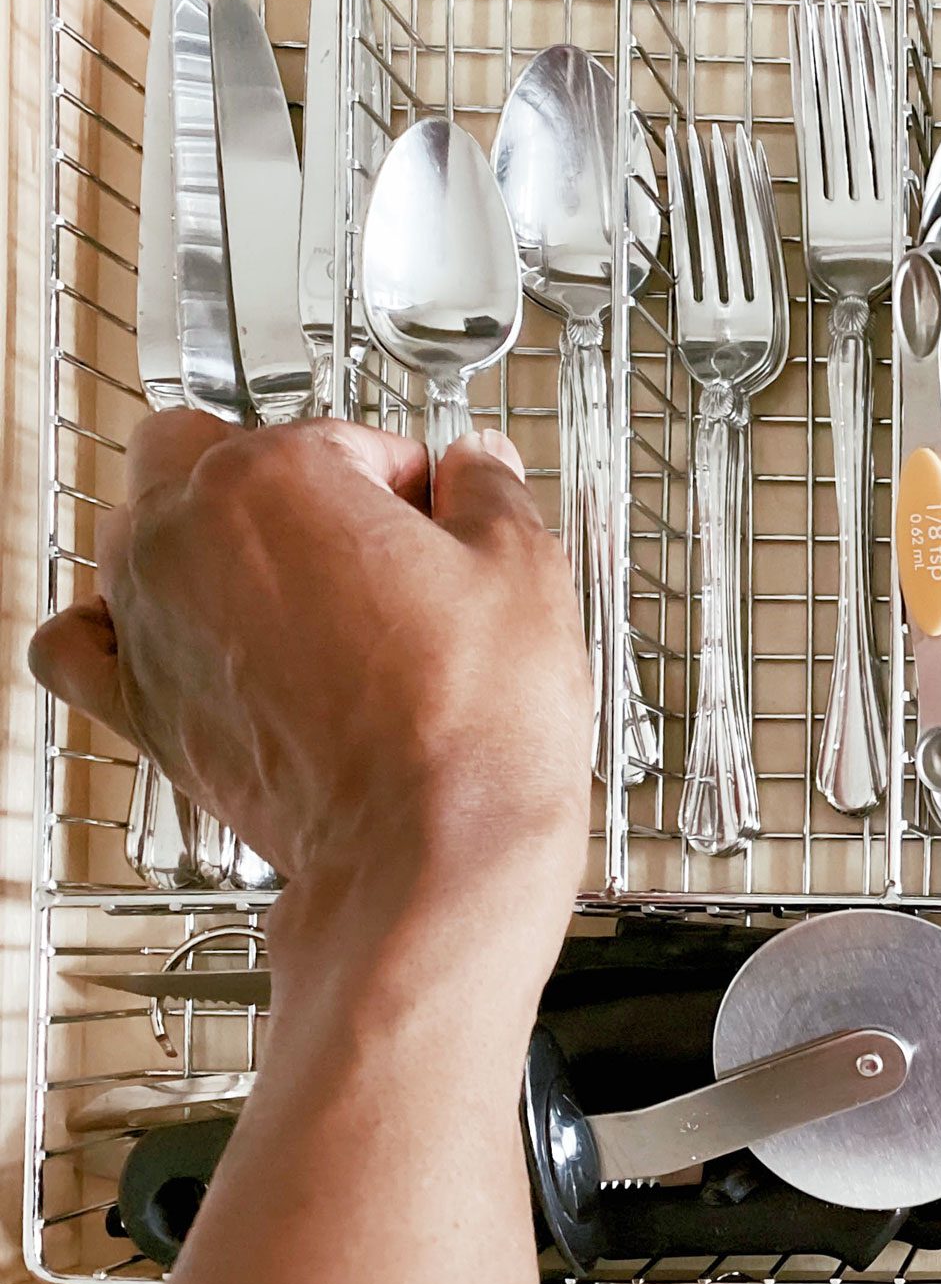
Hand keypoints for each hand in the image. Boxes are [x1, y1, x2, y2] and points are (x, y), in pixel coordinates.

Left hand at [29, 413, 591, 932]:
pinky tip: (167, 633)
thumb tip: (478, 467)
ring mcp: (150, 621)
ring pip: (135, 528)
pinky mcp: (139, 706)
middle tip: (360, 532)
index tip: (438, 520)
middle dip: (279, 475)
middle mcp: (187, 535)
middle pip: (203, 449)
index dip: (407, 478)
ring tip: (295, 589)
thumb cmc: (468, 721)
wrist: (431, 848)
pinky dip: (108, 628)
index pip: (345, 435)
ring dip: (204, 538)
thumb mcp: (522, 569)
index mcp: (277, 475)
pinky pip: (76, 643)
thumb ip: (490, 491)